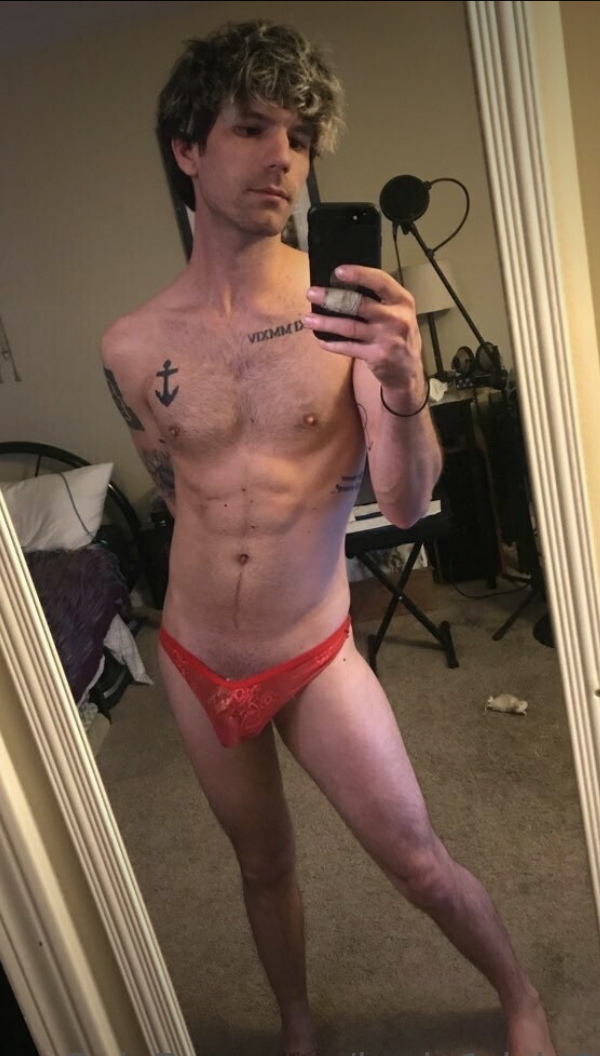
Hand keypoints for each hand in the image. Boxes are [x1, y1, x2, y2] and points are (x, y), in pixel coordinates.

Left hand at [303, 265, 423, 394]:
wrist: (408, 370)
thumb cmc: (397, 333)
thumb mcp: (398, 311)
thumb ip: (379, 299)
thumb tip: (341, 286)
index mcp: (402, 300)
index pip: (380, 281)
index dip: (359, 274)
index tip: (337, 271)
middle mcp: (396, 318)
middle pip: (359, 304)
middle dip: (332, 298)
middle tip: (311, 294)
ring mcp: (387, 338)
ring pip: (349, 327)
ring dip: (325, 323)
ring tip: (307, 319)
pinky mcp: (377, 356)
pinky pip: (349, 347)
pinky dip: (332, 344)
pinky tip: (320, 340)